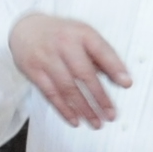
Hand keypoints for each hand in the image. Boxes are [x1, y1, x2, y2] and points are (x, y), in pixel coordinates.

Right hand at [8, 13, 132, 128]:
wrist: (25, 28)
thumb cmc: (61, 35)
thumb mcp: (82, 35)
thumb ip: (100, 55)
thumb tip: (121, 79)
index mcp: (81, 33)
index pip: (101, 51)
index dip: (115, 68)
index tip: (127, 84)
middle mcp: (64, 44)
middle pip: (84, 73)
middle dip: (99, 97)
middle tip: (111, 114)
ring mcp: (47, 58)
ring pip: (68, 88)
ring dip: (84, 108)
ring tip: (96, 123)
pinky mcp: (34, 71)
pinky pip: (51, 94)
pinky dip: (64, 109)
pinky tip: (75, 120)